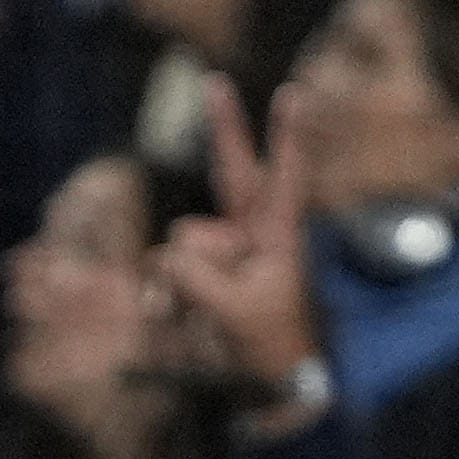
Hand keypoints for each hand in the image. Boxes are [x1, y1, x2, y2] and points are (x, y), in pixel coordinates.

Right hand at [151, 73, 320, 397]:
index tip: (294, 93)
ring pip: (182, 243)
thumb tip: (166, 254)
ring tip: (198, 319)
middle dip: (223, 126)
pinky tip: (173, 318)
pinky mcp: (198, 266)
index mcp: (276, 236)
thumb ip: (198, 281)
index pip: (284, 179)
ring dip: (181, 282)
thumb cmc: (266, 343)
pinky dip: (165, 293)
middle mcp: (248, 230)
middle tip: (215, 80)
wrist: (262, 377)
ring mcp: (222, 246)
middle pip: (231, 167)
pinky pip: (167, 267)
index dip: (287, 138)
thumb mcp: (234, 313)